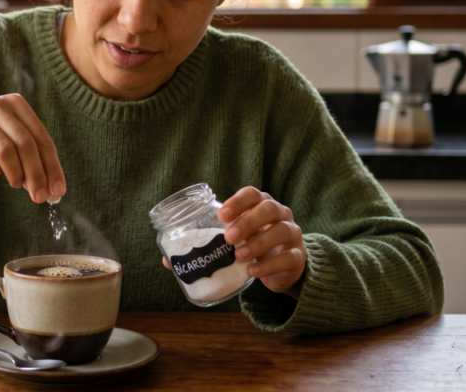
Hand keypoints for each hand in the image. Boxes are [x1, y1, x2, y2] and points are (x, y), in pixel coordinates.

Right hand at [0, 94, 65, 203]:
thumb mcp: (6, 142)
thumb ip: (28, 157)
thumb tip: (50, 187)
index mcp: (14, 103)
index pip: (41, 137)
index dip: (52, 166)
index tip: (58, 190)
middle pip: (25, 143)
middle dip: (37, 174)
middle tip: (41, 196)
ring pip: (6, 149)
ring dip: (16, 173)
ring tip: (17, 185)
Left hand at [162, 186, 305, 295]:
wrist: (281, 267)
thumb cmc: (251, 246)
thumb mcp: (231, 241)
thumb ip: (205, 245)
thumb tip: (167, 260)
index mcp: (261, 205)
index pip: (252, 194)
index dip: (237, 201)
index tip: (221, 215)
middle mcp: (280, 214)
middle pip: (269, 208)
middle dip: (247, 221)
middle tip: (228, 237)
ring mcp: (293, 234)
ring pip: (282, 230)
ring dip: (259, 242)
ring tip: (239, 256)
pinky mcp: (298, 257)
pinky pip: (288, 257)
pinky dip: (270, 265)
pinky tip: (254, 272)